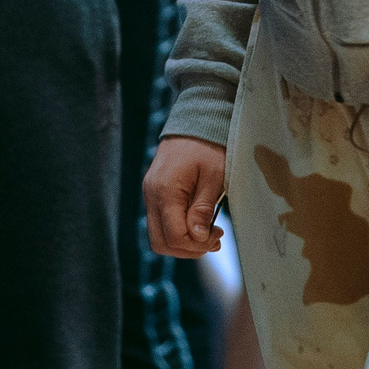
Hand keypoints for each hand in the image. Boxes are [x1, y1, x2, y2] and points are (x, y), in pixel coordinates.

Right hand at [143, 135, 226, 256]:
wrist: (195, 119)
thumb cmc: (208, 145)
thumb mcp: (214, 176)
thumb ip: (202, 208)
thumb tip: (198, 238)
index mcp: (165, 191)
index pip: (174, 236)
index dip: (196, 246)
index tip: (218, 237)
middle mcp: (151, 195)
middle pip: (161, 243)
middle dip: (188, 249)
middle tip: (215, 240)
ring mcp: (150, 194)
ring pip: (158, 236)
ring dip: (183, 242)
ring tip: (209, 233)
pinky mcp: (154, 193)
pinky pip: (160, 222)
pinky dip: (177, 229)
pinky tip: (198, 222)